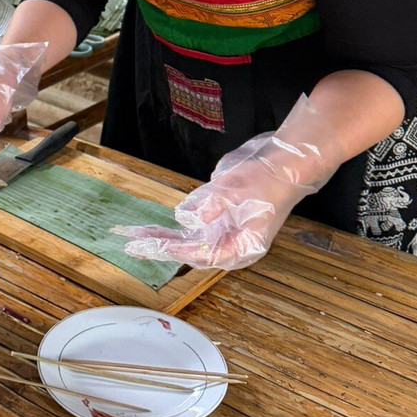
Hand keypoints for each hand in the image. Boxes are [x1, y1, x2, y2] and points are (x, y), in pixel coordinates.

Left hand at [116, 96, 344, 269]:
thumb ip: (209, 204)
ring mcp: (225, 231)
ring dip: (162, 238)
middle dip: (161, 246)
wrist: (284, 163)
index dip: (175, 250)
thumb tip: (186, 216)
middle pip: (191, 251)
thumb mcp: (235, 190)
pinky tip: (154, 230)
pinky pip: (191, 229)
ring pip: (188, 241)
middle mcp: (232, 243)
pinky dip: (172, 228)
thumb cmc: (265, 180)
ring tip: (135, 236)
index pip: (202, 253)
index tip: (152, 245)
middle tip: (132, 244)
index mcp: (242, 246)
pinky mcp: (219, 219)